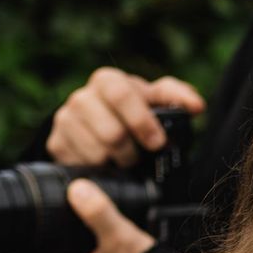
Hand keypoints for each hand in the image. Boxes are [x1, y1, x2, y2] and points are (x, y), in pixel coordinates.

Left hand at [21, 180, 156, 252]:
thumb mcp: (121, 240)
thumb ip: (100, 214)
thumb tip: (78, 189)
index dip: (24, 245)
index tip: (26, 224)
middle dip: (47, 239)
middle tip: (50, 214)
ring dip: (67, 243)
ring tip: (73, 218)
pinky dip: (85, 247)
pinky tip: (96, 233)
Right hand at [45, 68, 203, 168]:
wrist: (98, 127)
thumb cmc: (133, 113)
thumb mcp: (155, 101)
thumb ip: (176, 97)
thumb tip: (196, 105)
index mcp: (106, 81)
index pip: (121, 94)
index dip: (142, 121)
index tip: (157, 143)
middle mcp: (81, 98)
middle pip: (111, 132)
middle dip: (131, 151)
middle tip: (139, 158)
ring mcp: (64, 120)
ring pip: (97, 153)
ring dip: (116, 164)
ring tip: (123, 162)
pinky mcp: (55, 144)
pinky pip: (81, 166)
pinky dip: (99, 172)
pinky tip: (106, 167)